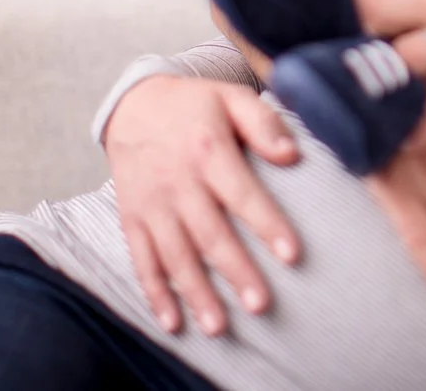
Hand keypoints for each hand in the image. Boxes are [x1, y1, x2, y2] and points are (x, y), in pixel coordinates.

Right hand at [104, 75, 300, 335]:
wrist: (134, 104)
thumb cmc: (196, 105)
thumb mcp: (232, 97)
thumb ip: (264, 123)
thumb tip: (292, 154)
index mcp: (208, 150)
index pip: (243, 194)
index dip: (268, 224)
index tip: (292, 254)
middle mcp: (177, 182)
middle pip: (210, 234)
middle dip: (236, 271)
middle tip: (261, 304)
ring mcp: (152, 204)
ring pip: (175, 255)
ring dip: (196, 293)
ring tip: (219, 326)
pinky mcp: (133, 218)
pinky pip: (142, 260)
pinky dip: (155, 293)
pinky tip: (171, 321)